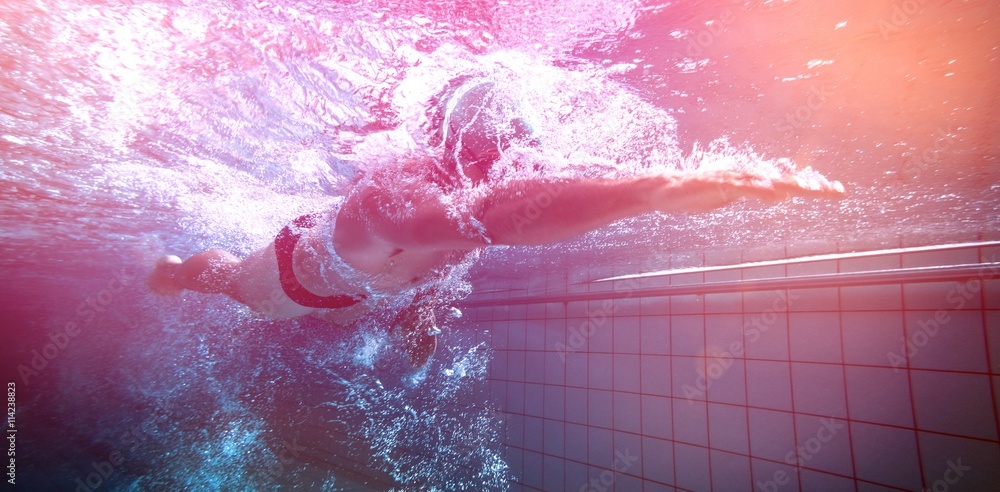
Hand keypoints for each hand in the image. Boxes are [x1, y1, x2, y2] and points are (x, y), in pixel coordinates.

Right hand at [392, 303, 437, 366]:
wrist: (420, 305)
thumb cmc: (408, 312)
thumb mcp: (398, 319)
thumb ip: (394, 328)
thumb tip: (389, 336)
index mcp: (410, 336)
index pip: (410, 349)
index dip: (411, 356)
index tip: (411, 363)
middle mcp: (418, 337)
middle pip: (418, 350)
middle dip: (418, 358)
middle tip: (418, 367)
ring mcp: (426, 335)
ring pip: (425, 348)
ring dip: (424, 356)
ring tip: (423, 364)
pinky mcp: (432, 331)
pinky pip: (432, 342)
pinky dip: (431, 348)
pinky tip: (430, 354)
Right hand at [649, 169, 844, 212]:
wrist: (665, 188)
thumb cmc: (697, 193)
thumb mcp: (732, 195)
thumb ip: (755, 193)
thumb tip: (779, 195)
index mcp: (751, 178)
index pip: (786, 179)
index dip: (811, 183)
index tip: (835, 189)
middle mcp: (747, 174)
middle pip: (786, 179)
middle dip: (812, 185)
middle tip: (838, 191)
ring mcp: (734, 179)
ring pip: (769, 182)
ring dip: (794, 186)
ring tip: (816, 191)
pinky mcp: (719, 185)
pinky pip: (744, 189)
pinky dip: (762, 191)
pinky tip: (778, 195)